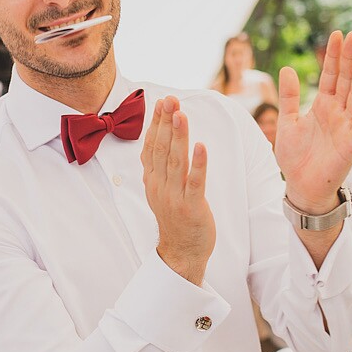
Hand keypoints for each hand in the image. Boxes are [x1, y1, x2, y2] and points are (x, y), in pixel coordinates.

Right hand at [142, 96, 214, 286]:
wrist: (182, 251)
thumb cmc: (176, 218)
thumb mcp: (160, 190)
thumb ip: (158, 167)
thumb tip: (156, 140)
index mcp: (152, 181)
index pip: (151, 146)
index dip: (156, 123)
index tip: (161, 102)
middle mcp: (160, 186)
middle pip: (161, 149)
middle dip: (166, 123)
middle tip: (170, 100)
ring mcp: (174, 197)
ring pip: (175, 162)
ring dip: (179, 137)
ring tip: (181, 115)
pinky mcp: (192, 207)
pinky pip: (194, 182)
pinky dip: (198, 164)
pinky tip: (201, 146)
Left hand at [273, 31, 351, 212]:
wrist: (301, 186)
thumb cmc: (295, 157)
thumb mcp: (286, 122)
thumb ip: (288, 97)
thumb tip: (287, 68)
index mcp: (322, 105)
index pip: (329, 75)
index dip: (333, 56)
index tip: (337, 35)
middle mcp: (337, 112)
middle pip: (345, 79)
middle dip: (348, 57)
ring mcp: (346, 126)